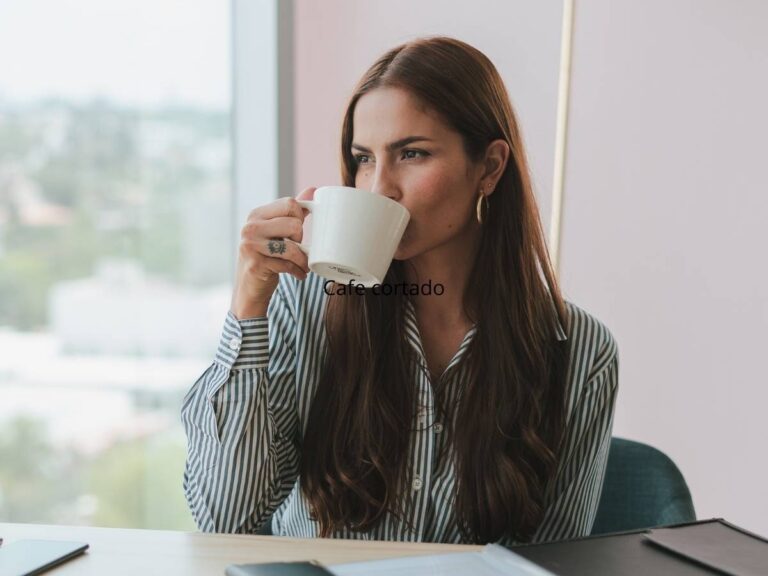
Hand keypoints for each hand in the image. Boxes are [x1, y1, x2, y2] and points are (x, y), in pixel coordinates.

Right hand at [230, 187, 315, 318]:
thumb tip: (313, 190)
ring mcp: (251, 246)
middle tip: (297, 249)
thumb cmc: (266, 256)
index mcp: (256, 214)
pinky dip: (298, 271)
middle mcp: (250, 227)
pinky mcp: (256, 264)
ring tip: (303, 265)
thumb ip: (292, 211)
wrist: (249, 288)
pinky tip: (298, 274)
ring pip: (292, 246)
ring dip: (303, 259)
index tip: (297, 232)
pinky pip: (287, 264)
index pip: (290, 203)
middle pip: (294, 224)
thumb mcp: (276, 231)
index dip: (300, 218)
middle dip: (301, 240)